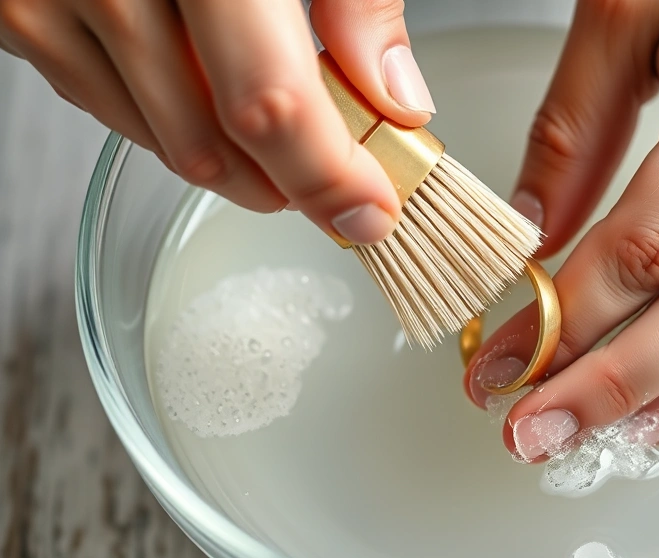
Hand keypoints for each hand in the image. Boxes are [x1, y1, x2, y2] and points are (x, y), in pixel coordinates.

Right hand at [0, 0, 434, 244]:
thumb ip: (357, 2)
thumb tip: (396, 100)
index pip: (268, 104)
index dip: (326, 176)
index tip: (367, 211)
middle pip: (212, 143)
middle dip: (286, 183)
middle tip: (335, 179)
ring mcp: (50, 3)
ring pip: (163, 143)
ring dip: (235, 162)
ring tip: (280, 132)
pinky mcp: (21, 20)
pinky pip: (111, 111)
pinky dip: (175, 122)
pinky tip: (208, 92)